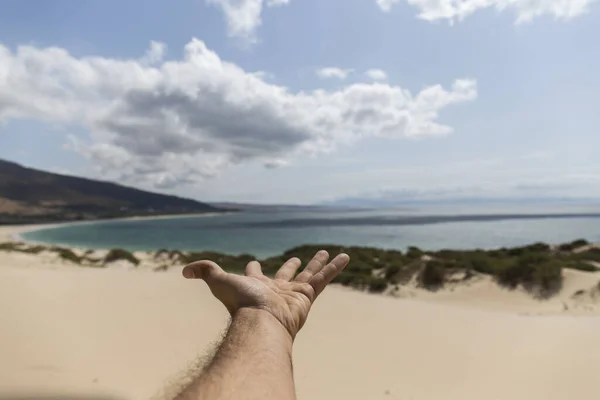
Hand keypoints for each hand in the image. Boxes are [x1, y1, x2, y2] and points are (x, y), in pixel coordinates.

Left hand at [182, 250, 349, 338]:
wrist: (261, 320)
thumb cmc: (240, 303)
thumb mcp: (219, 281)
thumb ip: (204, 272)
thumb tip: (183, 270)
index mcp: (257, 286)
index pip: (256, 275)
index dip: (254, 269)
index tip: (255, 263)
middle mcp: (277, 289)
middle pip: (286, 274)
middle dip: (290, 266)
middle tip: (296, 258)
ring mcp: (294, 292)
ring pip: (310, 273)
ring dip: (318, 263)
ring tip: (327, 252)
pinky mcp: (308, 294)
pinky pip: (325, 277)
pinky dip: (335, 267)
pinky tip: (345, 256)